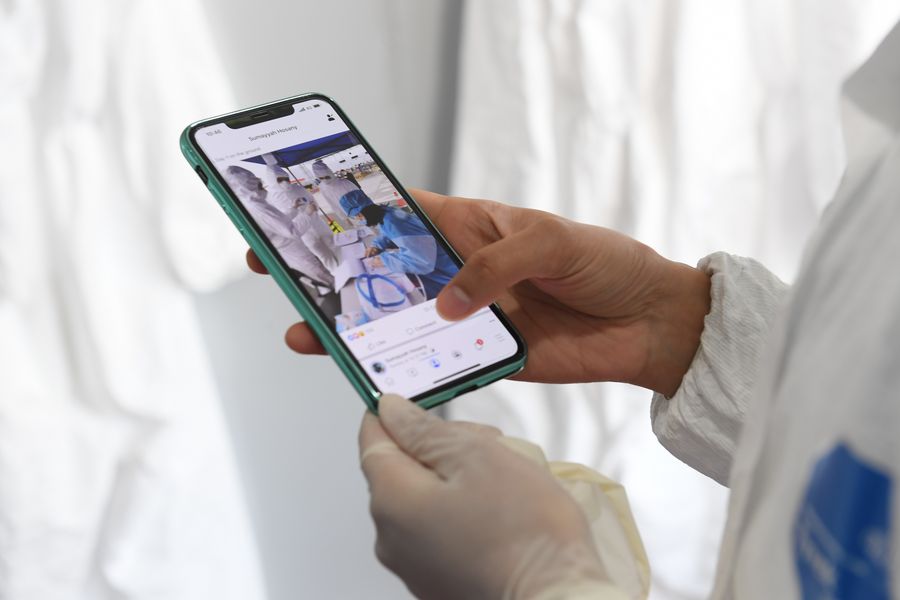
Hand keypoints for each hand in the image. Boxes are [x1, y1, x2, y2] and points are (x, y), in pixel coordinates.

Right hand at [247, 190, 709, 395]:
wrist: (648, 324)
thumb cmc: (606, 264)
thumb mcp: (552, 241)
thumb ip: (495, 263)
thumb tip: (447, 303)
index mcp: (470, 227)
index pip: (400, 213)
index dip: (351, 211)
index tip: (301, 210)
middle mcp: (460, 271)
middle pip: (383, 271)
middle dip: (332, 272)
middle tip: (278, 273)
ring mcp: (467, 318)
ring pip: (398, 322)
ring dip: (354, 327)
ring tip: (308, 332)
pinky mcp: (485, 358)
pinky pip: (435, 365)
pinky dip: (403, 370)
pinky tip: (367, 372)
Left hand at [360, 395, 608, 599]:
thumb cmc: (524, 530)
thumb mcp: (477, 456)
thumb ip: (425, 430)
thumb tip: (391, 411)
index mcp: (391, 501)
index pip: (373, 439)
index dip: (394, 413)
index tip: (420, 399)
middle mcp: (391, 539)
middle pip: (402, 469)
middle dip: (440, 446)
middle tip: (488, 442)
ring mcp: (414, 566)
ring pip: (425, 499)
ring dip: (457, 478)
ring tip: (506, 479)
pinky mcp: (439, 582)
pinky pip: (440, 530)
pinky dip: (463, 511)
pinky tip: (502, 512)